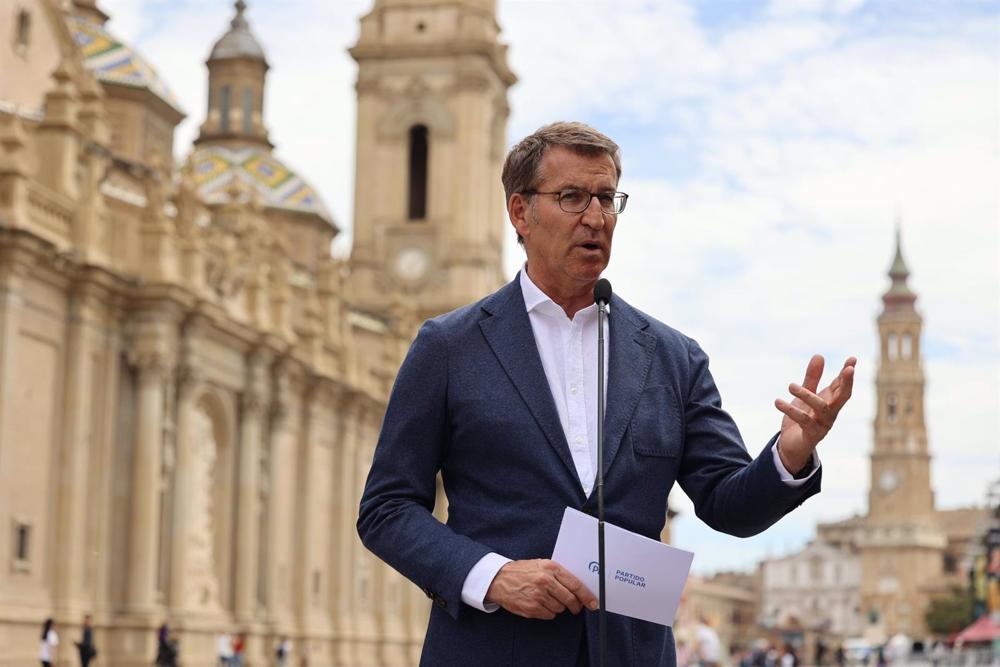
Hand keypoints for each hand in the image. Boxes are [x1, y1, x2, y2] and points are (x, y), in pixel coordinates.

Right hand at [485, 559, 597, 619]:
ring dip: (558, 607)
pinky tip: (540, 604)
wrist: (499, 579)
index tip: (593, 603)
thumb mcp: (541, 565)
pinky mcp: (531, 608)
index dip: (587, 596)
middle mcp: (545, 581)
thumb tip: (578, 588)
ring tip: (548, 598)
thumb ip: (559, 574)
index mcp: (550, 568)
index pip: (575, 584)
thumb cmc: (523, 571)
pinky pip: (549, 615)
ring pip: (560, 608)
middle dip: (575, 606)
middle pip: (570, 599)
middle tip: (575, 607)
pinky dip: (548, 612)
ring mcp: (538, 596)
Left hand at [774, 354, 856, 473]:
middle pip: (843, 397)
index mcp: (830, 402)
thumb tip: (819, 355)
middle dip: (847, 383)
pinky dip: (791, 410)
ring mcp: (823, 425)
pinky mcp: (811, 435)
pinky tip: (778, 402)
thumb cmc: (802, 418)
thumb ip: (811, 378)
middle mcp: (830, 413)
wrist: (791, 446)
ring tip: (790, 385)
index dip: (847, 373)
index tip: (853, 359)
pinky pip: (803, 421)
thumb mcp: (805, 395)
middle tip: (848, 369)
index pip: (842, 386)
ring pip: (821, 408)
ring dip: (807, 395)